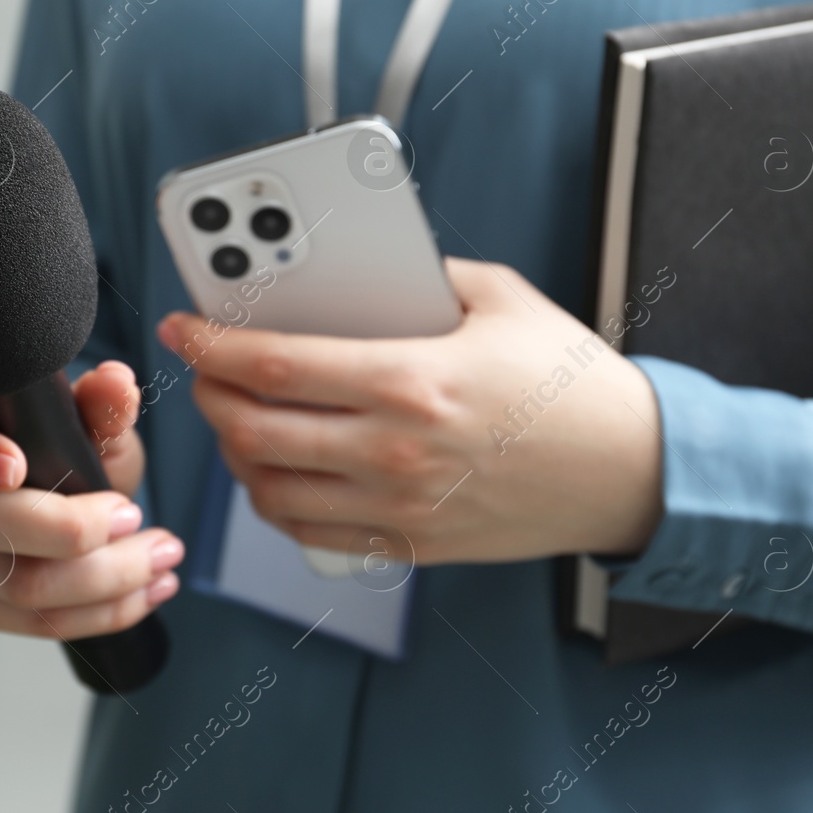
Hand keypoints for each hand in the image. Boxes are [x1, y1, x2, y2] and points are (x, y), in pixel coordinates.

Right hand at [0, 361, 182, 638]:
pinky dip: (100, 613)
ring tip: (163, 558)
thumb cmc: (66, 451)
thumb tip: (116, 384)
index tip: (17, 464)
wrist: (65, 500)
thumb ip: (103, 404)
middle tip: (135, 516)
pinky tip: (145, 593)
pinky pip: (32, 623)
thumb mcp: (90, 422)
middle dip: (69, 529)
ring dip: (105, 579)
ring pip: (16, 585)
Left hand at [161, 258, 663, 565]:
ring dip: (235, 451)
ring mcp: (398, 507)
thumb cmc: (569, 381)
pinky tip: (278, 469)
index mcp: (411, 380)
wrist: (628, 471)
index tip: (184, 327)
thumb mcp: (500, 299)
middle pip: (254, 430)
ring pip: (270, 490)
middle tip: (204, 370)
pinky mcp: (409, 544)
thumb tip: (354, 268)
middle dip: (209, 396)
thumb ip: (421, 276)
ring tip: (237, 417)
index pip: (274, 365)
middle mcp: (394, 451)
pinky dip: (275, 501)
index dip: (212, 345)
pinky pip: (309, 534)